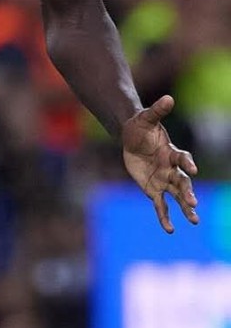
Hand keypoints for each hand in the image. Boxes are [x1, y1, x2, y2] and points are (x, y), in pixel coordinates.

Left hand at [121, 95, 198, 233]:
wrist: (132, 137)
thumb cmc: (141, 126)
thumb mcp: (146, 118)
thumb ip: (157, 110)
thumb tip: (168, 97)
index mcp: (172, 152)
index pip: (183, 158)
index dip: (188, 163)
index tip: (193, 170)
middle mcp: (172, 168)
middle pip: (183, 182)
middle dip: (188, 193)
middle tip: (195, 204)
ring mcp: (164, 180)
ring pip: (177, 196)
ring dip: (185, 208)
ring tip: (195, 221)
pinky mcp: (153, 189)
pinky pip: (160, 205)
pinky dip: (165, 217)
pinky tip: (170, 230)